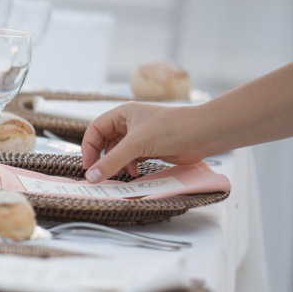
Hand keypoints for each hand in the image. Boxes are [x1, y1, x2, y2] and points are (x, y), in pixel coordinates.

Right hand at [80, 102, 208, 182]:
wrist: (203, 134)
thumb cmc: (172, 129)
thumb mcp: (136, 145)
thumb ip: (112, 162)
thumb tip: (91, 177)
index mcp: (123, 114)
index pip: (95, 130)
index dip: (89, 147)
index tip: (89, 165)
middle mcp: (129, 124)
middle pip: (105, 142)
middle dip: (103, 158)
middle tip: (100, 174)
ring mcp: (140, 137)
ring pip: (118, 153)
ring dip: (116, 165)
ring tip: (121, 173)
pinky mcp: (150, 148)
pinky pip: (131, 159)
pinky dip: (129, 167)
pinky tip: (134, 172)